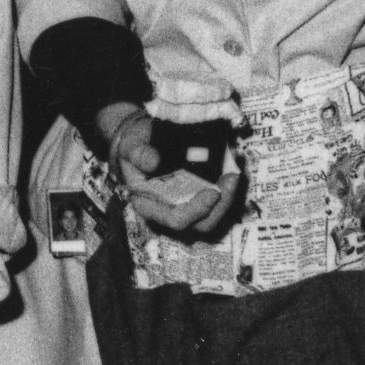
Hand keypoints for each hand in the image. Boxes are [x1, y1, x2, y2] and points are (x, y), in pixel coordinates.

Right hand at [98, 103, 241, 237]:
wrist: (144, 140)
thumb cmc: (135, 146)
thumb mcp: (130, 146)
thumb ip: (137, 154)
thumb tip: (153, 162)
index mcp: (149, 205)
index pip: (176, 220)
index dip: (196, 211)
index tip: (213, 192)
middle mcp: (170, 210)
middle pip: (201, 224)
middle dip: (221, 206)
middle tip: (232, 180)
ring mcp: (187, 204)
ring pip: (214, 215)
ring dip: (228, 197)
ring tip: (234, 173)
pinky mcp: (199, 194)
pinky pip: (218, 200)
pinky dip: (228, 186)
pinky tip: (233, 166)